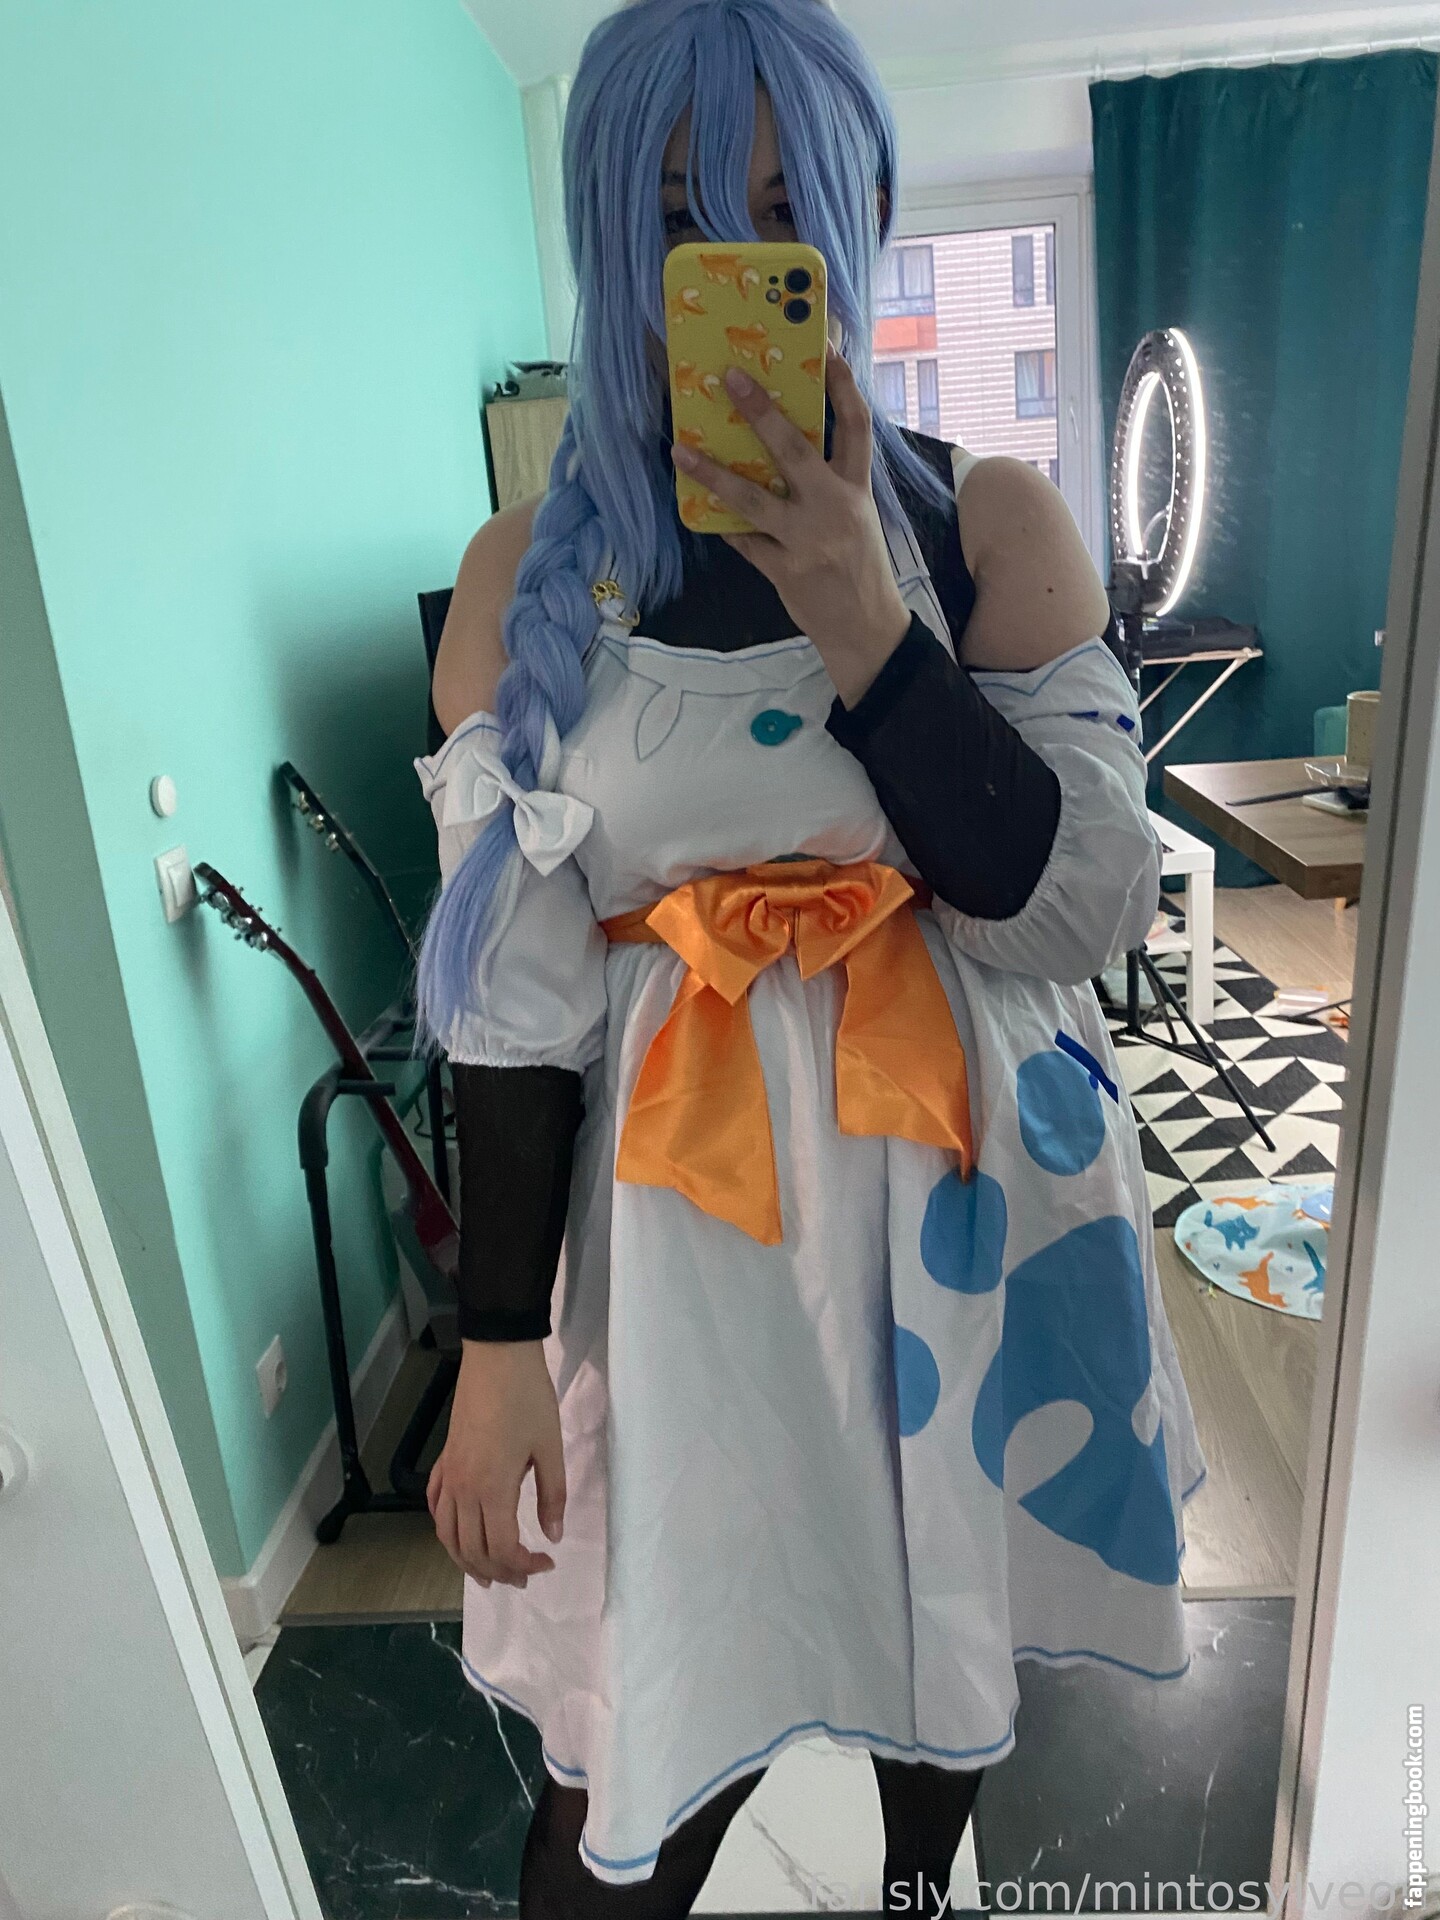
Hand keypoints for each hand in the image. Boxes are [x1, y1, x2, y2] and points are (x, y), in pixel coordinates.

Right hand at [427, 1340, 565, 1588]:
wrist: (497, 1356)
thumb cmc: (529, 1399)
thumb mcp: (550, 1448)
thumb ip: (552, 1496)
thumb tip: (553, 1536)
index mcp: (492, 1489)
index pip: (501, 1549)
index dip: (523, 1566)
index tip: (547, 1562)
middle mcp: (464, 1489)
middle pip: (472, 1550)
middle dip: (499, 1572)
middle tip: (524, 1578)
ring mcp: (449, 1475)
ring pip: (447, 1535)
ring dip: (467, 1561)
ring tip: (489, 1574)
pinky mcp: (444, 1460)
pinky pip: (436, 1506)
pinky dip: (446, 1529)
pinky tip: (459, 1532)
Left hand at [670, 344, 912, 706]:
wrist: (866, 628)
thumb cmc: (860, 566)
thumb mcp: (858, 517)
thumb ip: (831, 482)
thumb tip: (789, 443)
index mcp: (857, 490)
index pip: (856, 426)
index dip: (842, 385)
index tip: (826, 348)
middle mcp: (833, 508)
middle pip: (794, 449)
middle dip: (760, 411)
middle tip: (729, 378)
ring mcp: (805, 540)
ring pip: (752, 498)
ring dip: (712, 473)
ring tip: (680, 450)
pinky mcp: (783, 570)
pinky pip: (743, 540)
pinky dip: (721, 524)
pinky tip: (698, 508)